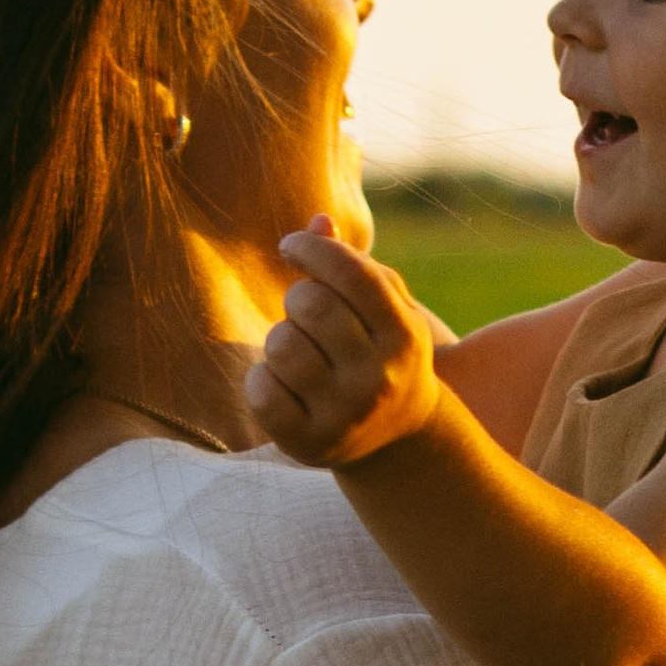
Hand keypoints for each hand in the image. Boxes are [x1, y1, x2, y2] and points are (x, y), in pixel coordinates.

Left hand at [245, 221, 439, 467]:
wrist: (397, 439)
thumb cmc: (381, 353)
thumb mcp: (385, 310)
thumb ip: (354, 264)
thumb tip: (317, 222)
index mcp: (404, 335)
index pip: (351, 273)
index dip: (311, 247)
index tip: (292, 246)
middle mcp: (379, 378)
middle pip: (310, 304)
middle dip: (297, 297)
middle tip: (304, 312)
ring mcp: (344, 415)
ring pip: (280, 345)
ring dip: (280, 339)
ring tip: (299, 352)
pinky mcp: (308, 443)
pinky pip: (260, 391)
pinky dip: (262, 379)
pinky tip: (282, 383)